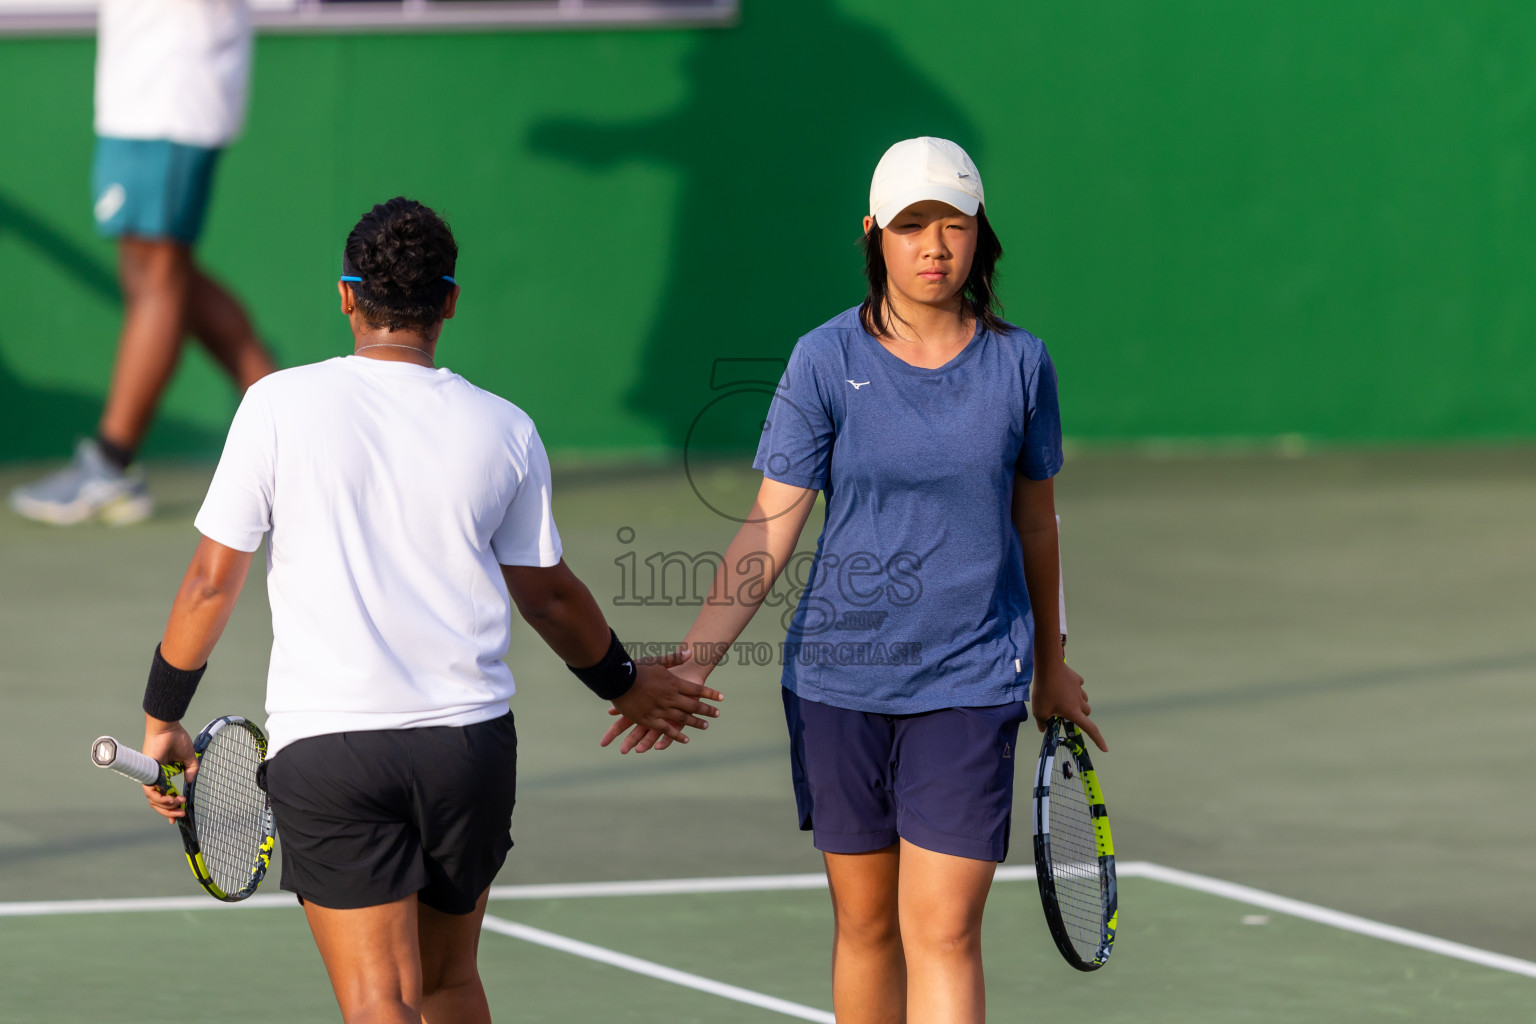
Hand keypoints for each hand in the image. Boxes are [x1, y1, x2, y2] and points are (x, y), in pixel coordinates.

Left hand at [140, 718, 195, 819]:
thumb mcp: (189, 758)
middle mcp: (156, 778)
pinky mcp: (147, 774)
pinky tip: (171, 799)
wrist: (168, 729)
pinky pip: (150, 792)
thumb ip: (192, 770)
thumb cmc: (176, 739)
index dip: (170, 808)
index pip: (164, 796)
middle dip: (168, 811)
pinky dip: (160, 798)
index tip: (177, 817)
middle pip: (157, 802)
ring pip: (153, 800)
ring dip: (166, 806)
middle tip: (180, 815)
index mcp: (164, 775)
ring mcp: (150, 777)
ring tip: (179, 804)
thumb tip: (190, 782)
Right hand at [602, 646, 721, 753]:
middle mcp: (671, 698)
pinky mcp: (650, 719)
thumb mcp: (657, 661)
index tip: (722, 698)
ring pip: (683, 718)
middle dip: (707, 710)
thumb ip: (675, 659)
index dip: (710, 694)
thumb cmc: (636, 668)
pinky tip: (685, 739)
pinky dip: (677, 735)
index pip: (697, 690)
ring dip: (696, 722)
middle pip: (694, 705)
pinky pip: (666, 729)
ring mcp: (661, 710)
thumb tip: (690, 653)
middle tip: (717, 714)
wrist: (618, 679)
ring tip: (706, 726)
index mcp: (674, 683)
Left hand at [1030, 658, 1107, 751]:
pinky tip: (1063, 686)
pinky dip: (1074, 689)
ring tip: (1061, 700)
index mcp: (1073, 712)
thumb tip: (1043, 728)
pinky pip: (1079, 686)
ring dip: (1077, 703)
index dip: (1098, 740)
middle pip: (1087, 712)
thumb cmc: (1044, 691)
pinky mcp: (1076, 679)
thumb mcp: (1039, 711)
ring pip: (1083, 699)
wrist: (1048, 667)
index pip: (1090, 729)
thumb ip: (1042, 723)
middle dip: (1080, 716)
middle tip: (1065, 715)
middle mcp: (1079, 701)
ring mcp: (1079, 689)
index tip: (1105, 749)